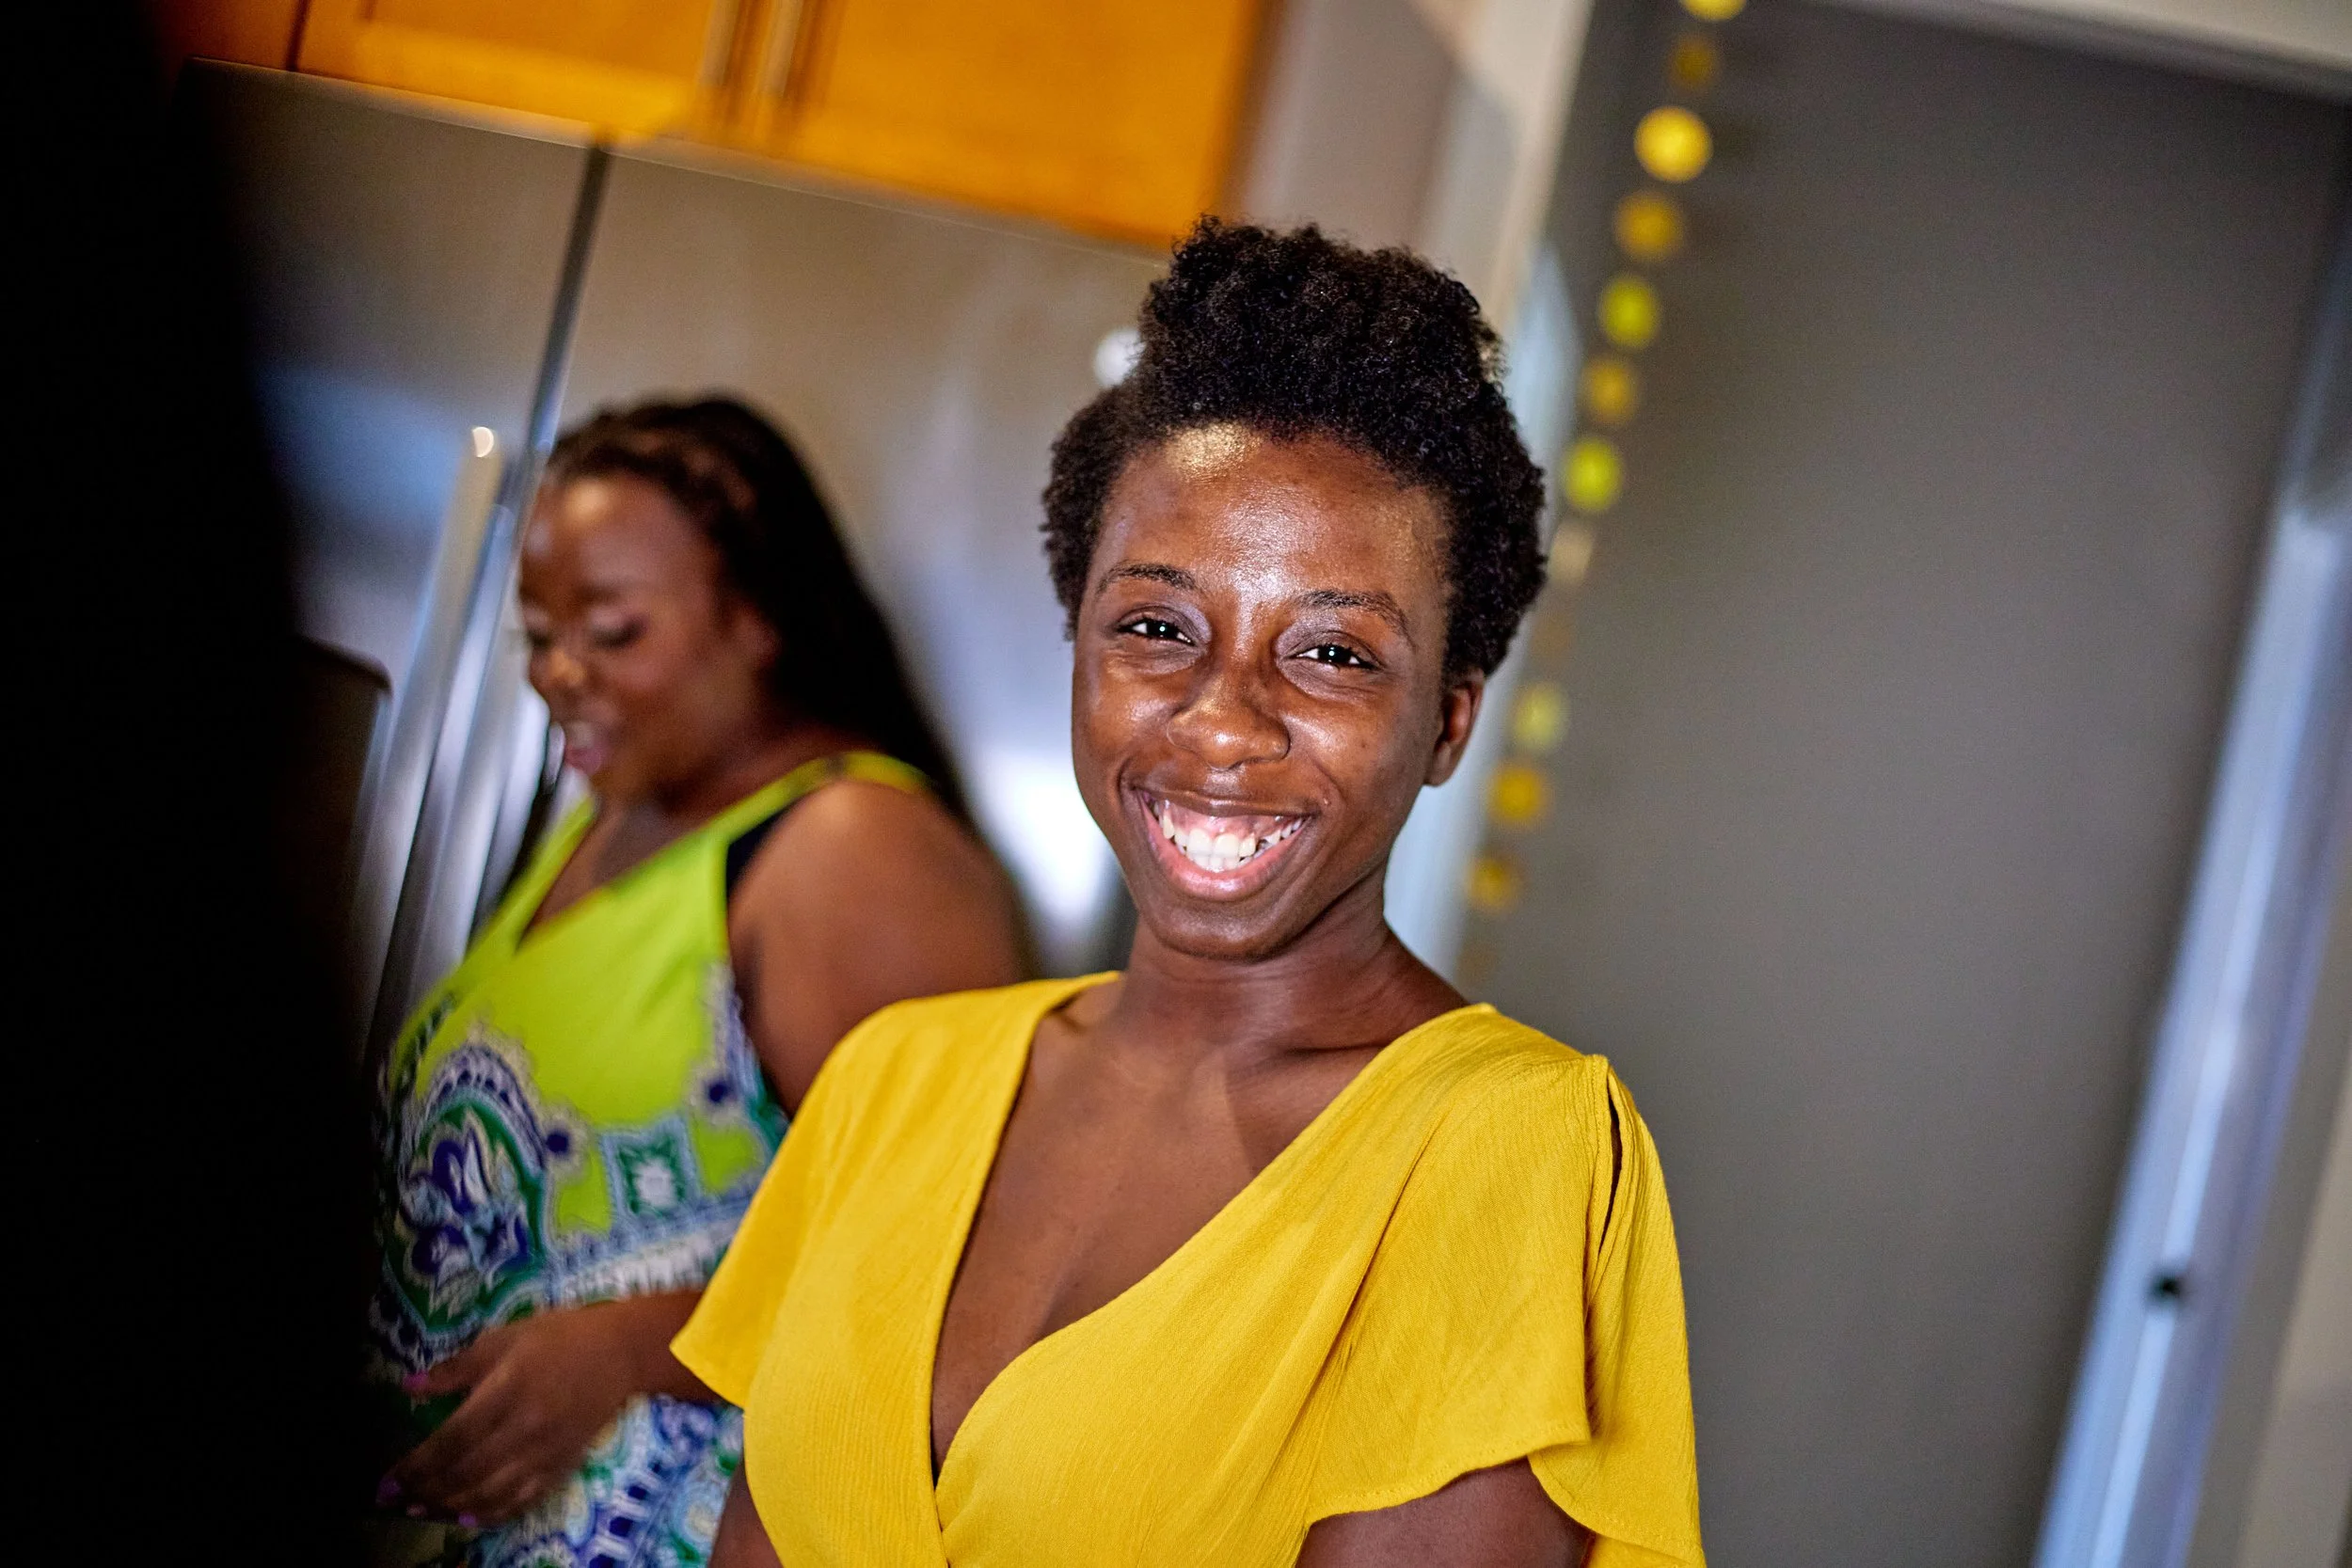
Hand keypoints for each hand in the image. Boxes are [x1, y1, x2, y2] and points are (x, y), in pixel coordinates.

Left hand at [384, 1293, 702, 1525]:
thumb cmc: (558, 1337)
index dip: (416, 1466)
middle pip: (466, 1472)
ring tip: (424, 1510)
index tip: (388, 1479)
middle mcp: (524, 1427)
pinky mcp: (562, 1464)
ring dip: (452, 1507)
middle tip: (397, 1500)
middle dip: (426, 1491)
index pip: (451, 1440)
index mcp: (506, 1390)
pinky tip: (469, 1518)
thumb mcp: (503, 1339)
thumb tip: (408, 1388)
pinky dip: (492, 1514)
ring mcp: (545, 1450)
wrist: (621, 1351)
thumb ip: (455, 1368)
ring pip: (491, 1493)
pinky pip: (523, 1499)